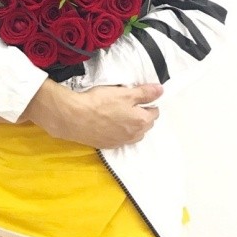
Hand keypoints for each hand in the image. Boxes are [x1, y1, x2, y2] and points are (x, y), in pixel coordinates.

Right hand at [22, 79, 162, 148]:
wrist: (75, 118)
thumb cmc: (100, 102)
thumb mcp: (125, 93)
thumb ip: (145, 92)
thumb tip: (161, 91)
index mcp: (141, 121)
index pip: (154, 112)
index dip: (149, 102)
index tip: (140, 96)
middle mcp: (134, 135)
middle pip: (145, 124)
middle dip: (142, 114)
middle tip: (130, 103)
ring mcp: (120, 142)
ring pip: (133, 134)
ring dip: (132, 125)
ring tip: (120, 114)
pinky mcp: (108, 145)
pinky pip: (120, 139)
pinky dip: (119, 132)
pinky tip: (110, 123)